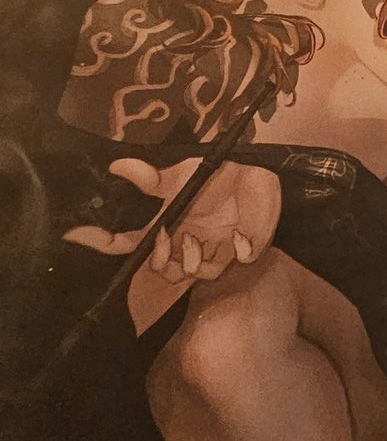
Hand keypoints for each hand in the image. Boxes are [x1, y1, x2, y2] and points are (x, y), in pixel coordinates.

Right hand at [65, 157, 281, 331]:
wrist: (258, 174)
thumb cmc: (216, 175)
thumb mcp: (183, 175)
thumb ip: (152, 178)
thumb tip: (116, 165)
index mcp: (166, 227)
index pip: (128, 242)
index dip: (102, 242)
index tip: (76, 234)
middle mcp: (184, 243)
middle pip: (160, 270)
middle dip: (159, 263)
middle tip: (164, 240)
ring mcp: (212, 250)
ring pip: (192, 275)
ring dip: (190, 262)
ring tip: (196, 240)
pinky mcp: (240, 252)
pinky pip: (232, 264)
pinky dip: (235, 251)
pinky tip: (238, 235)